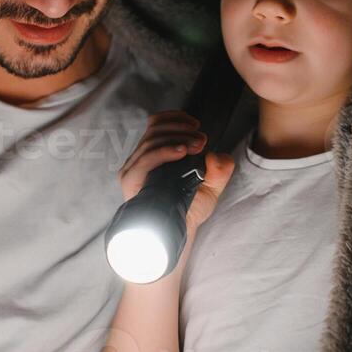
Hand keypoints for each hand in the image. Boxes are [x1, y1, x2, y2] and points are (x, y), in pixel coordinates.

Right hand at [119, 110, 234, 234]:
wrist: (177, 233)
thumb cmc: (189, 210)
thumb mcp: (212, 187)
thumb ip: (220, 170)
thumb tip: (216, 156)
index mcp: (155, 155)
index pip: (156, 124)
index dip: (175, 118)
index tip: (195, 124)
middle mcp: (141, 159)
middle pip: (155, 129)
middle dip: (181, 129)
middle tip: (201, 139)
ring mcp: (134, 169)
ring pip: (151, 141)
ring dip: (177, 137)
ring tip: (196, 145)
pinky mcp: (130, 180)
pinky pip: (145, 159)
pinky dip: (163, 151)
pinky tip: (181, 152)